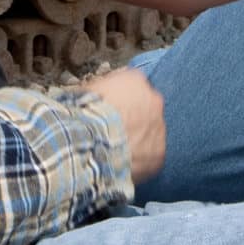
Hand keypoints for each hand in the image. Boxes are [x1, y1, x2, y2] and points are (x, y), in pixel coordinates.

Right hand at [82, 67, 164, 183]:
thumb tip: (94, 97)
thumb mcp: (86, 92)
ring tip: (117, 151)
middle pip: (147, 108)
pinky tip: (123, 164)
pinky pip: (151, 156)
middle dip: (134, 118)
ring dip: (139, 139)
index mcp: (134, 80)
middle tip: (115, 130)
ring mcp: (159, 127)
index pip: (132, 85)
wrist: (91, 142)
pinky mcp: (159, 153)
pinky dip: (140, 160)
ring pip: (151, 132)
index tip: (111, 109)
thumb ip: (99, 91)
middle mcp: (153, 100)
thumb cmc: (84, 114)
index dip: (121, 100)